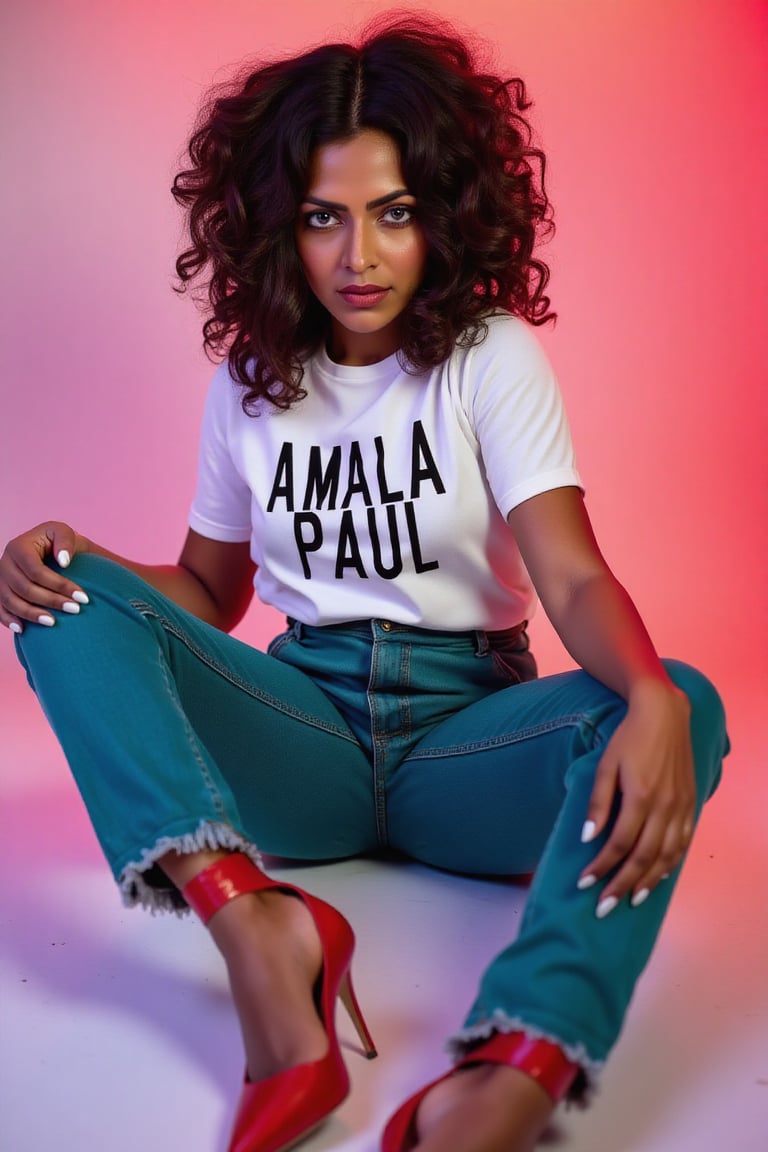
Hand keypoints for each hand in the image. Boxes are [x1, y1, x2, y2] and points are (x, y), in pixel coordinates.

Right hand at [0, 522, 89, 633]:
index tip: (83, 597)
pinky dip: (8, 619)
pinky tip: (22, 629)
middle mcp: (4, 563)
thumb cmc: (58, 542)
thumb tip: (64, 562)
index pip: (36, 571)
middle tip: (75, 610)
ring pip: (10, 601)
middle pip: (24, 588)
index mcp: (18, 547)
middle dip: (51, 601)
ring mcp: (0, 579)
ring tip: (53, 623)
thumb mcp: (63, 532)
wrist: (48, 550)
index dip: (59, 585)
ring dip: (32, 614)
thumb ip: (65, 541)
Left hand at [578, 680, 694, 914]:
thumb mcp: (605, 765)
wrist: (664, 714)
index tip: (584, 884)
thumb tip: (588, 838)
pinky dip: (670, 864)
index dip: (601, 867)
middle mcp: (665, 806)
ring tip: (631, 900)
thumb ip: (598, 803)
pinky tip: (657, 877)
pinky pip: (682, 843)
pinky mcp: (691, 804)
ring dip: (647, 881)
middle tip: (603, 907)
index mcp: (641, 796)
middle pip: (643, 858)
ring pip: (666, 856)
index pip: (619, 844)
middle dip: (622, 885)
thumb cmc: (629, 738)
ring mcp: (681, 807)